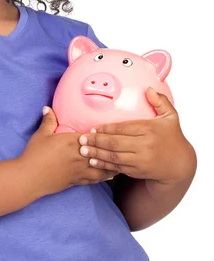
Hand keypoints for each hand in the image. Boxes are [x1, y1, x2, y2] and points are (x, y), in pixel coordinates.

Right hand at [17, 107, 119, 199]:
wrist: (29, 177)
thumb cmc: (35, 154)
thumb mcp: (41, 135)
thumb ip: (48, 121)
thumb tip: (47, 108)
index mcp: (73, 142)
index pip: (94, 138)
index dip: (103, 135)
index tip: (112, 133)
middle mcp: (80, 156)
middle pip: (102, 153)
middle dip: (113, 151)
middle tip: (124, 148)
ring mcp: (80, 171)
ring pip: (101, 168)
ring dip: (112, 166)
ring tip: (122, 163)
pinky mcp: (76, 181)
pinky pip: (94, 179)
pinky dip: (103, 177)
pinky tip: (109, 176)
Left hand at [78, 87, 195, 184]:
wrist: (179, 164)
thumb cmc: (172, 137)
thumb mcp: (171, 117)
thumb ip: (160, 102)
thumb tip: (149, 89)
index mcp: (149, 130)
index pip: (124, 128)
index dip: (107, 128)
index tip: (93, 128)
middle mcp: (145, 146)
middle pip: (116, 143)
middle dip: (97, 141)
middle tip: (82, 138)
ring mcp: (141, 160)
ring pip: (115, 157)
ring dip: (97, 154)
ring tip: (83, 150)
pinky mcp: (137, 171)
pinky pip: (118, 168)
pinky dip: (104, 165)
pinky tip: (93, 161)